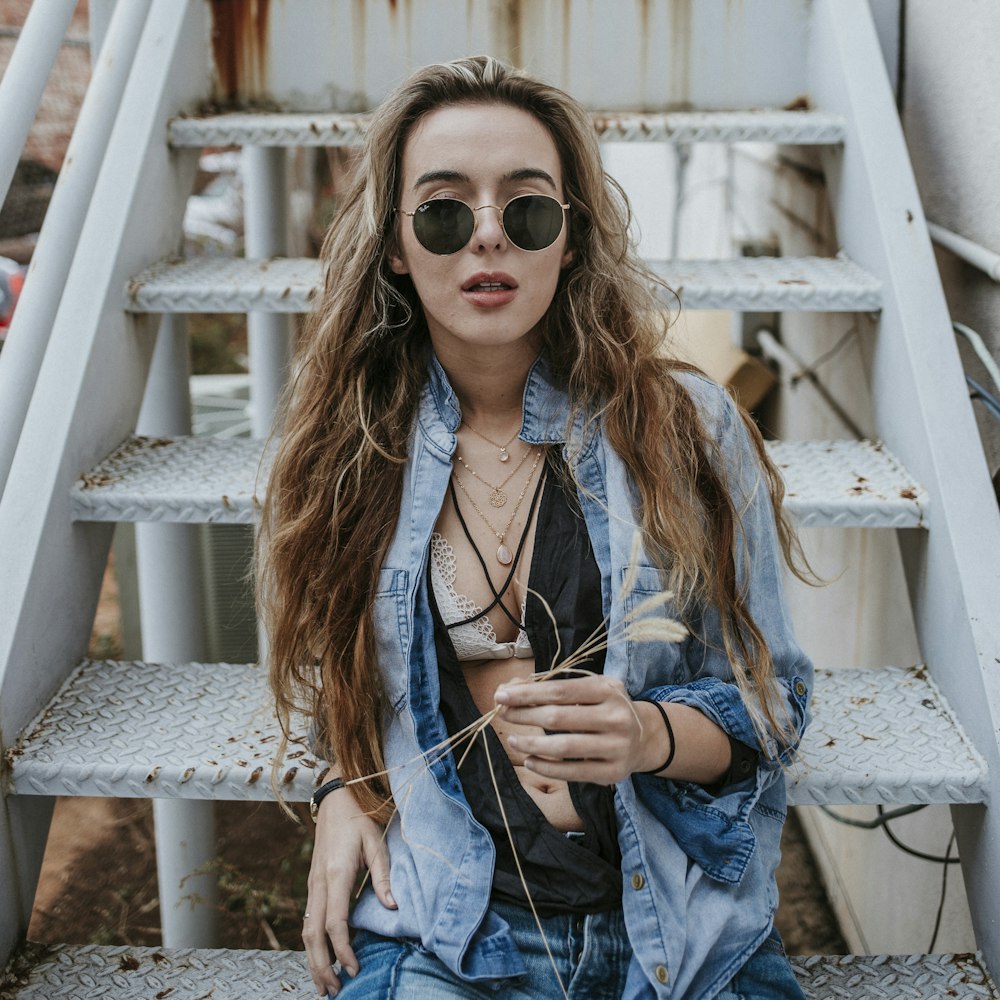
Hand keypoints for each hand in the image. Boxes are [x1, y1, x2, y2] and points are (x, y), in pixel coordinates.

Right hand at [302, 784, 395, 996]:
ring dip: (313, 960)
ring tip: (325, 985)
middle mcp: (319, 882)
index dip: (342, 949)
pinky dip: (312, 945)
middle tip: (335, 991)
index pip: (334, 922)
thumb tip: (394, 907)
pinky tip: (320, 959)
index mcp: (336, 873)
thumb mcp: (377, 843)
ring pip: (306, 930)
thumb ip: (384, 877)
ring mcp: (313, 884)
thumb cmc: (360, 818)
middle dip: (322, 966)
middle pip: (314, 935)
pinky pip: (308, 920)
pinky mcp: (313, 884)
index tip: (354, 968)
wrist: (337, 797)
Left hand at [494, 675, 668, 784]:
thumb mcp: (587, 689)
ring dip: (531, 744)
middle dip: (524, 715)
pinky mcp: (612, 772)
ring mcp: (616, 746)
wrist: (644, 737)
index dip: (528, 694)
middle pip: (558, 717)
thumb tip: (509, 689)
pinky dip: (546, 768)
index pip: (560, 691)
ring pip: (563, 747)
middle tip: (503, 714)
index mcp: (608, 690)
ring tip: (512, 740)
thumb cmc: (604, 708)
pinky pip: (572, 772)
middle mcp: (616, 717)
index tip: (502, 696)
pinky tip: (530, 760)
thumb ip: (552, 688)